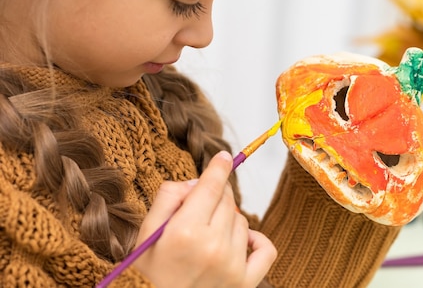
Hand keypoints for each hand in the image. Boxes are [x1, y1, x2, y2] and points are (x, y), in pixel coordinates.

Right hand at [134, 151, 276, 287]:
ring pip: (243, 221)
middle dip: (215, 199)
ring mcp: (233, 266)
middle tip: (199, 214)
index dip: (219, 168)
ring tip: (207, 240)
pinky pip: (266, 248)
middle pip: (227, 201)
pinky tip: (241, 244)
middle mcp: (212, 247)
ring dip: (229, 222)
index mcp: (184, 232)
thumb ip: (167, 199)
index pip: (211, 187)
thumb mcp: (146, 236)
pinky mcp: (246, 282)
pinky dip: (257, 241)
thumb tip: (195, 182)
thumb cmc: (153, 276)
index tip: (225, 157)